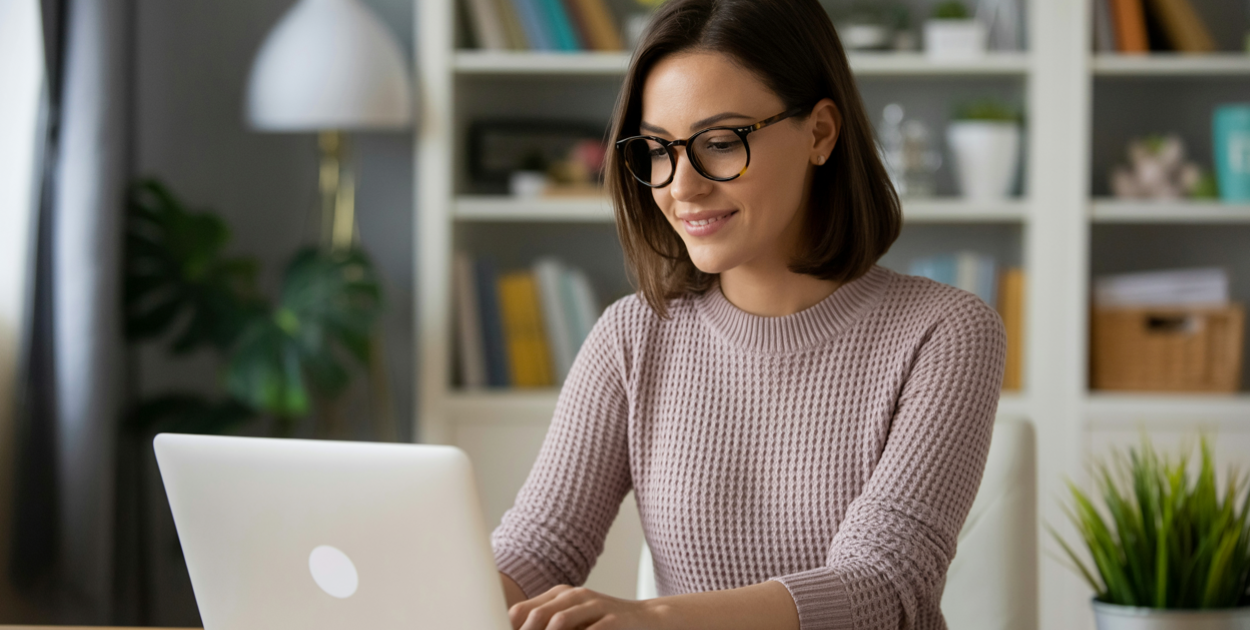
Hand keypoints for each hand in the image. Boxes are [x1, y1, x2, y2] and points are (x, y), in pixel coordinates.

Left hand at [508, 584, 662, 629]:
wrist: (647, 619)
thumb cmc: (604, 623)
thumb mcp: (573, 621)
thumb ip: (547, 625)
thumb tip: (511, 629)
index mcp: (559, 595)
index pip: (522, 611)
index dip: (509, 627)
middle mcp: (574, 596)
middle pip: (537, 616)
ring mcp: (594, 605)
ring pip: (559, 622)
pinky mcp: (612, 619)